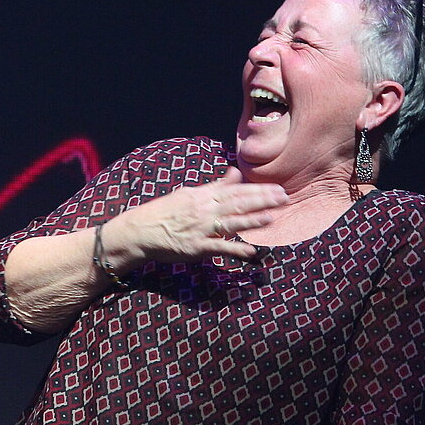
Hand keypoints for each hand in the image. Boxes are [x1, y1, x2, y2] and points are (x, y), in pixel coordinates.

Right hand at [104, 167, 285, 270]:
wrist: (141, 231)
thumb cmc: (165, 212)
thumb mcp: (189, 194)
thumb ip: (215, 186)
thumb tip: (235, 173)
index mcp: (202, 196)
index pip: (235, 190)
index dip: (257, 189)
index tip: (277, 187)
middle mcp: (204, 210)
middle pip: (237, 203)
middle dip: (262, 200)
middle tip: (283, 198)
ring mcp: (201, 229)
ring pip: (231, 223)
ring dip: (252, 221)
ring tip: (271, 218)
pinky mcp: (196, 247)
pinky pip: (219, 247)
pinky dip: (235, 249)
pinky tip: (252, 251)